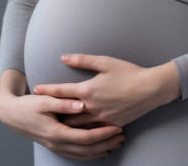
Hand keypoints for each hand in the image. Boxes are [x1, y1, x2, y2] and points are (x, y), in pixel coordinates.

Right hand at [0, 70, 125, 160]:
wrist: (11, 115)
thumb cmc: (28, 105)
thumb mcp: (44, 100)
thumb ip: (64, 102)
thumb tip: (81, 104)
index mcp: (56, 132)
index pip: (86, 137)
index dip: (103, 133)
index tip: (117, 127)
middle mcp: (57, 144)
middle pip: (88, 149)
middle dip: (107, 143)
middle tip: (122, 136)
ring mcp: (56, 148)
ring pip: (83, 155)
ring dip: (101, 150)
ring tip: (117, 142)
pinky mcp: (55, 147)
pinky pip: (77, 155)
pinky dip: (91, 154)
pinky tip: (101, 150)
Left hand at [33, 54, 181, 128]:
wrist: (151, 89)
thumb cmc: (128, 72)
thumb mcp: (105, 62)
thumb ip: (82, 60)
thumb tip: (64, 57)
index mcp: (89, 90)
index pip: (61, 91)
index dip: (47, 90)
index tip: (36, 89)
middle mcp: (92, 107)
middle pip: (65, 112)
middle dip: (53, 111)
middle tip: (41, 109)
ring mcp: (102, 118)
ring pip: (78, 125)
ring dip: (66, 122)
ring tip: (55, 120)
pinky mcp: (111, 124)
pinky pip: (93, 130)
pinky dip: (83, 129)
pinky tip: (78, 129)